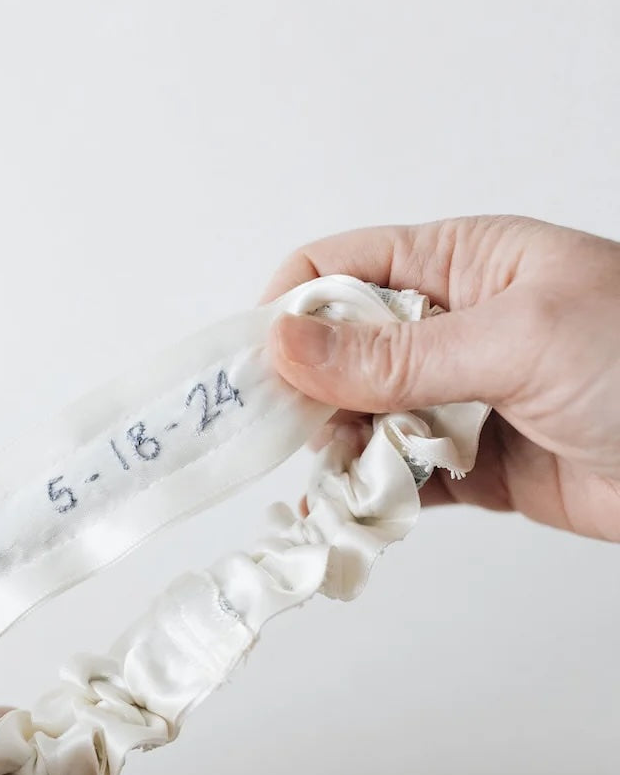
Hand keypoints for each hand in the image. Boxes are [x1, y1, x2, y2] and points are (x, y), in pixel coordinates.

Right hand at [263, 216, 619, 540]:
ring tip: (347, 478)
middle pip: (341, 351)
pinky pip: (401, 476)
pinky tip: (357, 512)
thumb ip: (396, 356)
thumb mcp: (516, 341)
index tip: (257, 367)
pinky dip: (374, 496)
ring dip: (343, 451)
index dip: (291, 311)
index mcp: (464, 263)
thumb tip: (285, 344)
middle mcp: (454, 326)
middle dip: (311, 392)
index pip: (343, 268)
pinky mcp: (474, 466)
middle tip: (299, 435)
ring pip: (364, 420)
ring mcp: (463, 398)